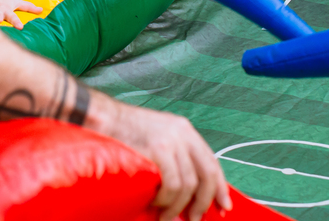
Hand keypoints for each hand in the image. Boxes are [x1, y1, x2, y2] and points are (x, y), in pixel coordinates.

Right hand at [104, 101, 230, 220]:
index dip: (220, 188)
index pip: (212, 162)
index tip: (224, 207)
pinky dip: (166, 200)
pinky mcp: (158, 150)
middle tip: (194, 219)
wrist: (104, 118)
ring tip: (165, 216)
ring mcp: (171, 141)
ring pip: (188, 184)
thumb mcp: (159, 136)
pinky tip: (155, 203)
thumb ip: (176, 156)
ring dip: (177, 206)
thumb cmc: (126, 133)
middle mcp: (183, 133)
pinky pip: (172, 184)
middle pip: (206, 175)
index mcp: (185, 130)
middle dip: (202, 202)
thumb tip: (189, 190)